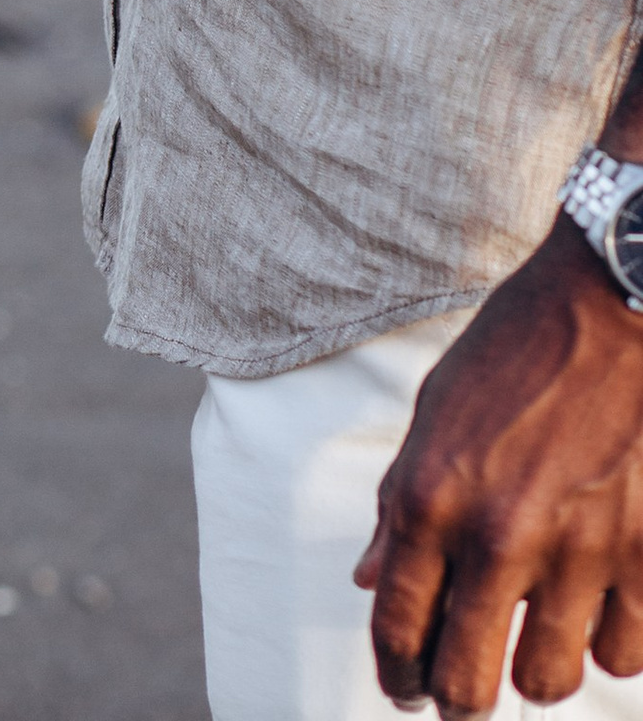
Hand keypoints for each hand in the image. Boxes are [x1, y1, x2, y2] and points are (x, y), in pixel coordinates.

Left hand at [358, 220, 642, 709]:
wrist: (613, 304)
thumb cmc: (518, 349)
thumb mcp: (436, 412)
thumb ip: (399, 503)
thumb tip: (369, 578)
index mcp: (430, 496)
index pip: (398, 626)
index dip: (398, 673)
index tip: (406, 688)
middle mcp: (496, 536)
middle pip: (466, 684)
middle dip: (459, 699)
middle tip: (465, 691)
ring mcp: (576, 552)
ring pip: (548, 683)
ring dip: (538, 672)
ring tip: (539, 640)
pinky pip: (621, 656)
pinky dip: (608, 643)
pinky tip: (600, 608)